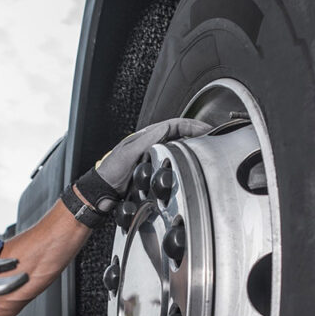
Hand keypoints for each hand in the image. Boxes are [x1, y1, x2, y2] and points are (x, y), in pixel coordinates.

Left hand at [79, 118, 211, 211]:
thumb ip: (147, 140)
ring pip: (178, 146)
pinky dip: (185, 159)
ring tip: (207, 146)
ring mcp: (153, 156)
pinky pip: (173, 160)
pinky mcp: (153, 169)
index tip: (206, 129)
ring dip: (193, 144)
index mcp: (146, 136)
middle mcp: (151, 144)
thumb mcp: (129, 153)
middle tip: (212, 136)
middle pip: (179, 133)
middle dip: (196, 132)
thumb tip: (165, 128)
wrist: (102, 191)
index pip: (174, 124)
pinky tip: (192, 164)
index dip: (191, 125)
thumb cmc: (111, 172)